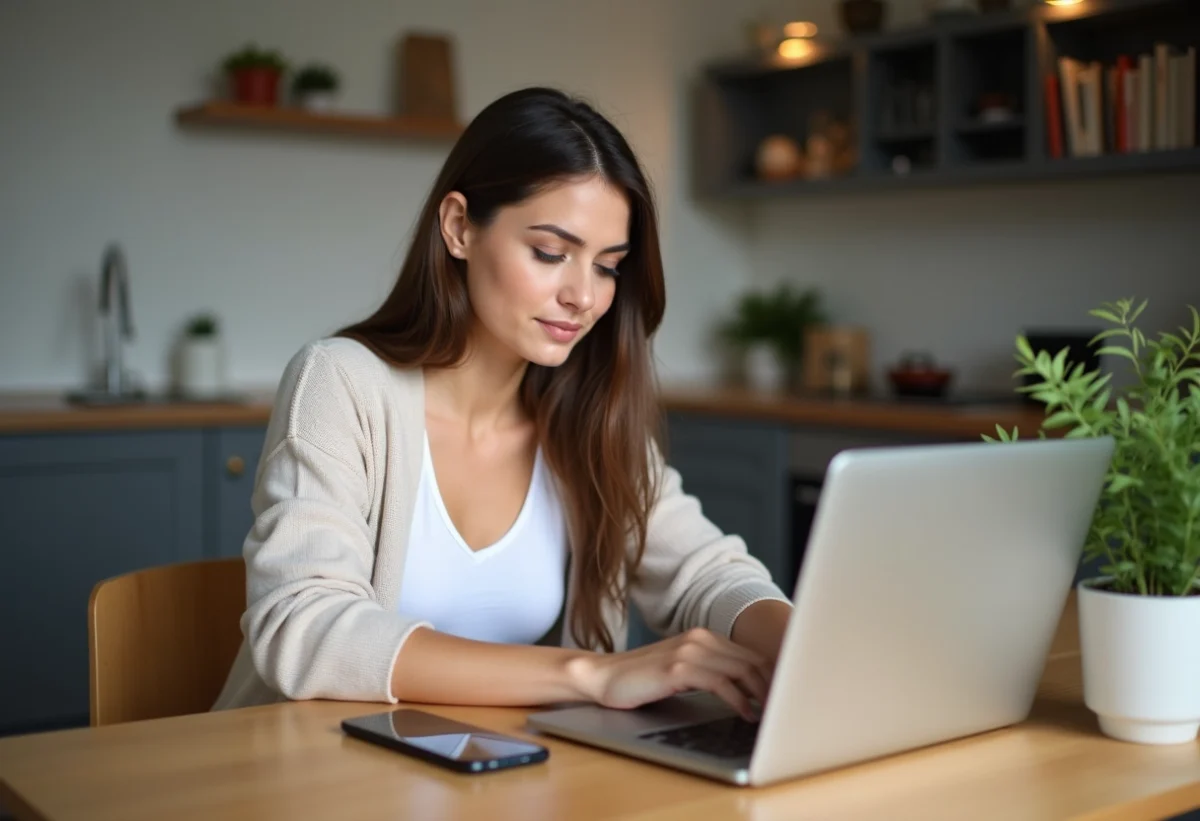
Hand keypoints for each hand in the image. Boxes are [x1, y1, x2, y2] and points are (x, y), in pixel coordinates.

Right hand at [569, 628, 772, 720]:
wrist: (604, 677)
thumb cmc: (644, 679)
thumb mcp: (683, 671)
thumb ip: (713, 671)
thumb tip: (750, 690)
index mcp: (704, 636)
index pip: (751, 654)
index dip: (774, 676)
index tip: (786, 697)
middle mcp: (699, 638)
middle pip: (752, 660)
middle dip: (773, 686)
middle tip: (784, 710)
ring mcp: (688, 651)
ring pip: (741, 669)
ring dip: (761, 694)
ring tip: (771, 714)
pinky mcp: (677, 668)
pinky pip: (721, 683)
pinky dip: (739, 700)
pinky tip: (746, 713)